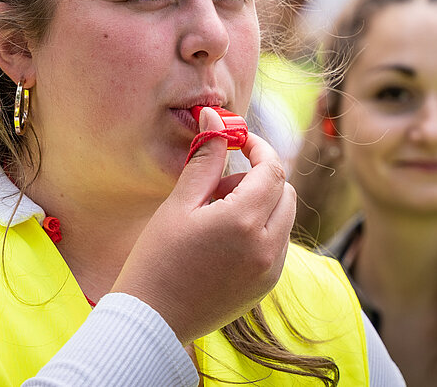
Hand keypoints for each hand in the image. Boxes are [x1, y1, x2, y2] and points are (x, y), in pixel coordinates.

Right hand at [112, 108, 294, 344]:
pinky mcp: (266, 285)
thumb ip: (205, 158)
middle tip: (219, 183)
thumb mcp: (179, 203)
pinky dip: (261, 229)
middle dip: (259, 176)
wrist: (152, 318)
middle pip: (284, 191)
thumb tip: (214, 117)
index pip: (272, 168)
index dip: (258, 147)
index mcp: (244, 220)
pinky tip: (223, 238)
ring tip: (216, 214)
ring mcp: (270, 269)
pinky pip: (278, 243)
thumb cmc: (157, 258)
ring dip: (260, 203)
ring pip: (283, 217)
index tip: (239, 140)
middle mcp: (267, 246)